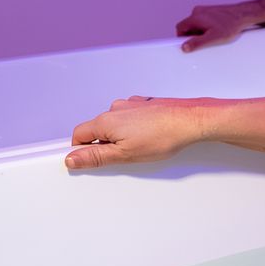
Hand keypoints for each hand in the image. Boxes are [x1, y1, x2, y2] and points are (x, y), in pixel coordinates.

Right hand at [64, 97, 204, 168]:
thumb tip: (72, 159)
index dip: (81, 150)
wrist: (191, 120)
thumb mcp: (124, 155)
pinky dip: (135, 128)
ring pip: (115, 124)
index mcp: (106, 120)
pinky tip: (149, 137)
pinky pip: (131, 118)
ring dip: (121, 136)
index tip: (90, 160)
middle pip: (97, 129)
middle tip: (123, 156)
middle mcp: (116, 108)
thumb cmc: (164, 135)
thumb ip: (96, 157)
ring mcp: (131, 105)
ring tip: (142, 146)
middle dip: (105, 145)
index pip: (79, 135)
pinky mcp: (145, 105)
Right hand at [176, 5, 248, 51]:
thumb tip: (185, 47)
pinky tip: (216, 30)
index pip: (180, 28)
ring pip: (195, 24)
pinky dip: (206, 27)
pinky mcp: (210, 11)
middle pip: (187, 26)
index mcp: (195, 17)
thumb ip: (197, 43)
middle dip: (193, 35)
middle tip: (204, 41)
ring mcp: (204, 10)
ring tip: (213, 35)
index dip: (182, 38)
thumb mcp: (213, 38)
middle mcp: (197, 11)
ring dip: (200, 31)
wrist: (243, 15)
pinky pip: (202, 21)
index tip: (188, 44)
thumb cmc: (230, 25)